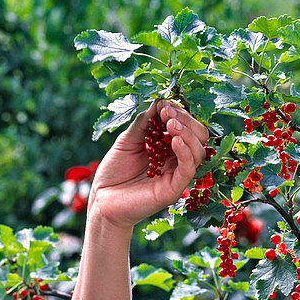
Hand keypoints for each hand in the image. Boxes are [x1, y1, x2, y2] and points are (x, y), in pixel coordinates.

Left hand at [87, 99, 209, 230]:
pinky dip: (185, 152)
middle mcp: (175, 160)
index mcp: (167, 147)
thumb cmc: (114, 171)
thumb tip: (160, 101)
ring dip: (187, 133)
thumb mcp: (127, 140)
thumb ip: (144, 123)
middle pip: (198, 137)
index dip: (179, 113)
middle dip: (186, 121)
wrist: (101, 199)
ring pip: (198, 152)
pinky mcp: (173, 190)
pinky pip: (188, 169)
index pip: (186, 126)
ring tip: (170, 124)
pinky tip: (175, 140)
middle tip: (168, 113)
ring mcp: (176, 175)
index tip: (164, 105)